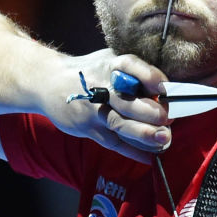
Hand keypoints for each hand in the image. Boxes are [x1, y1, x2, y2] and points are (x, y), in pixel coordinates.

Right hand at [49, 51, 172, 162]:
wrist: (47, 82)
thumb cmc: (89, 72)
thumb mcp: (108, 60)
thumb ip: (133, 73)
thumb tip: (166, 90)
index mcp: (109, 64)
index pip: (129, 65)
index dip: (148, 75)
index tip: (164, 86)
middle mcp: (101, 87)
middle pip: (126, 101)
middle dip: (150, 112)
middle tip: (168, 118)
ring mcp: (93, 110)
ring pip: (120, 124)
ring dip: (144, 134)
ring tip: (164, 139)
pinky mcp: (88, 128)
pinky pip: (113, 142)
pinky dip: (132, 150)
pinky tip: (149, 156)